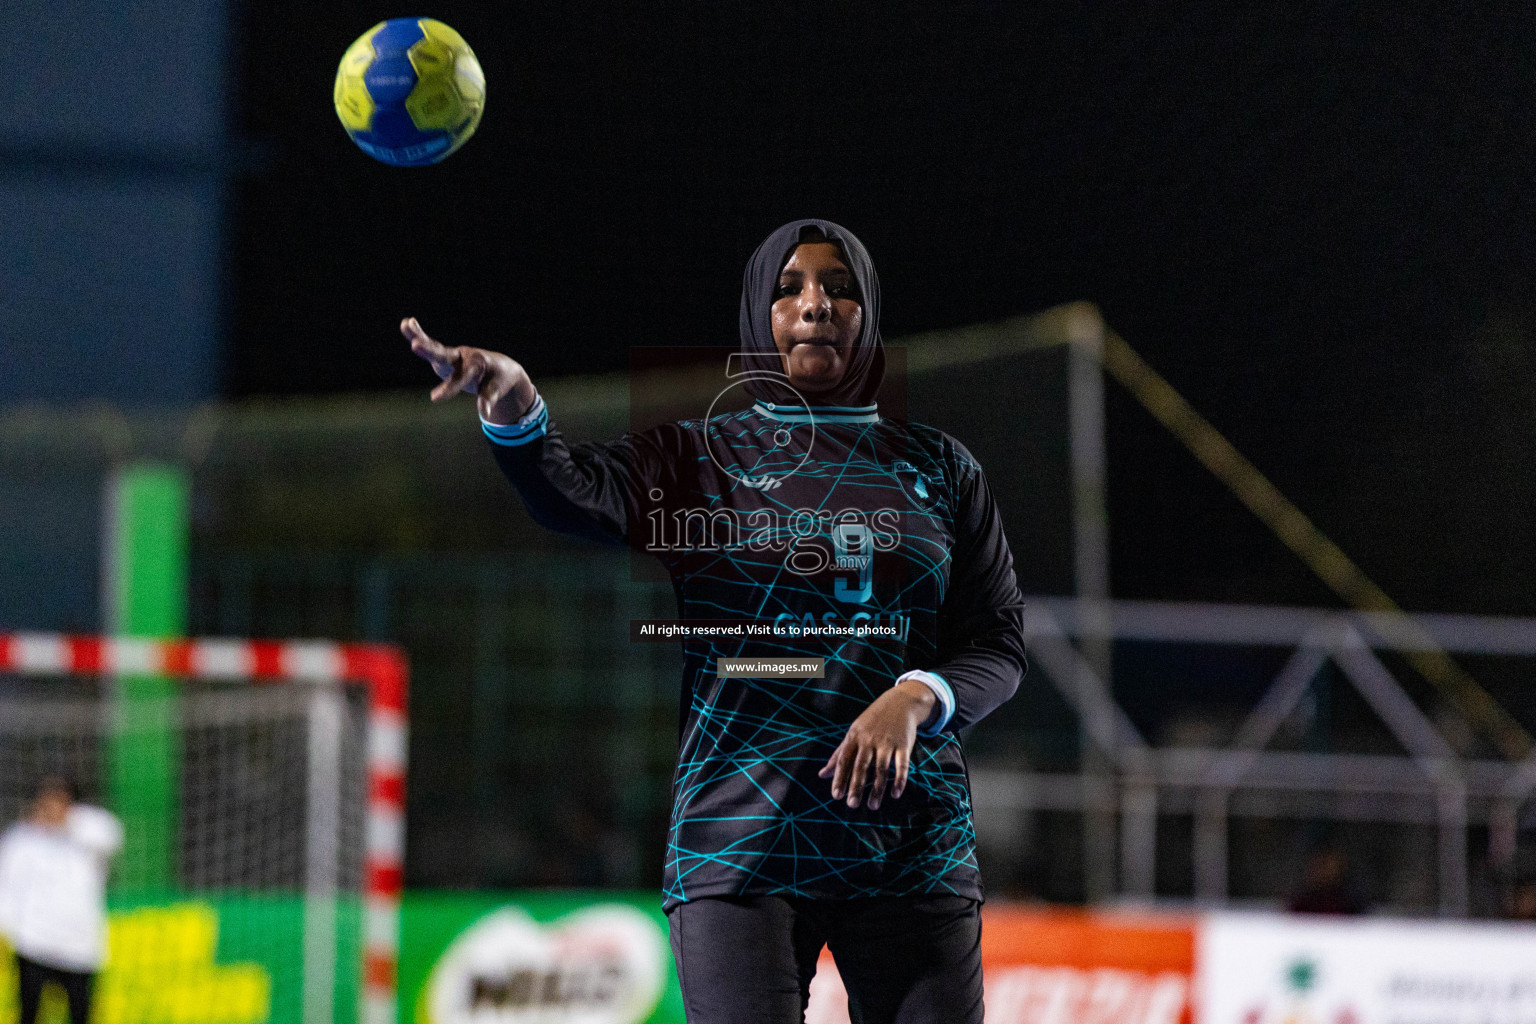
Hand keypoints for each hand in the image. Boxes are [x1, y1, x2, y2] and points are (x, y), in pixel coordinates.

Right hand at [402, 317, 536, 424]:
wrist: (500, 367)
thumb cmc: (499, 379)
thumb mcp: (496, 389)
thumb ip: (488, 398)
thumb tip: (485, 414)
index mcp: (477, 364)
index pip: (461, 377)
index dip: (449, 388)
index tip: (434, 399)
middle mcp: (463, 356)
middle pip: (444, 355)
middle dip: (430, 351)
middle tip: (415, 345)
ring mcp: (453, 355)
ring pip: (435, 347)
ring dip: (419, 336)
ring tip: (405, 324)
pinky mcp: (446, 356)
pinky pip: (431, 345)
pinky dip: (419, 334)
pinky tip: (407, 322)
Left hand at [817, 680, 936, 809]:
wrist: (900, 702)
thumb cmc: (872, 721)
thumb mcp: (853, 733)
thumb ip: (838, 755)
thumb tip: (822, 775)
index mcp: (854, 737)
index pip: (844, 760)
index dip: (840, 778)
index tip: (836, 796)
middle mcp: (869, 740)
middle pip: (861, 766)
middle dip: (856, 786)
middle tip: (852, 805)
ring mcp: (887, 742)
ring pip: (881, 769)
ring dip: (877, 789)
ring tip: (873, 806)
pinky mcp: (904, 744)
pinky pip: (901, 765)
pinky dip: (899, 781)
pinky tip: (895, 794)